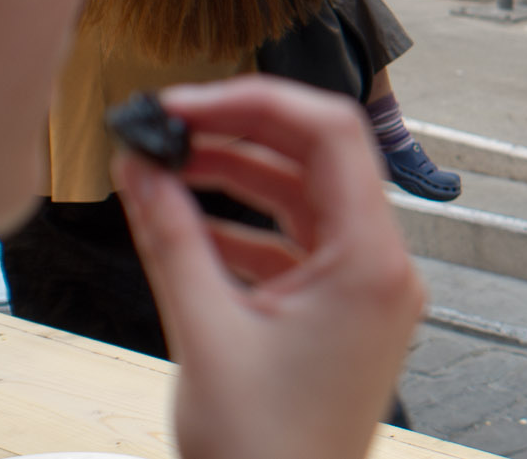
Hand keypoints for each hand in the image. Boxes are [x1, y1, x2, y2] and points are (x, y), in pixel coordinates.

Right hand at [115, 76, 424, 458]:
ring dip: (238, 177)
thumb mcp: (205, 331)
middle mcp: (384, 267)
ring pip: (307, 200)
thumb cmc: (268, 450)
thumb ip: (172, 237)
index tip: (188, 102)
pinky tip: (188, 222)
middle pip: (320, 159)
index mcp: (372, 262)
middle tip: (167, 125)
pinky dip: (247, 226)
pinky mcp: (346, 313)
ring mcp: (369, 290)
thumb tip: (141, 166)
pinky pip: (300, 244)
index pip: (333, 134)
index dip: (257, 102)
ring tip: (165, 166)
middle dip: (241, 133)